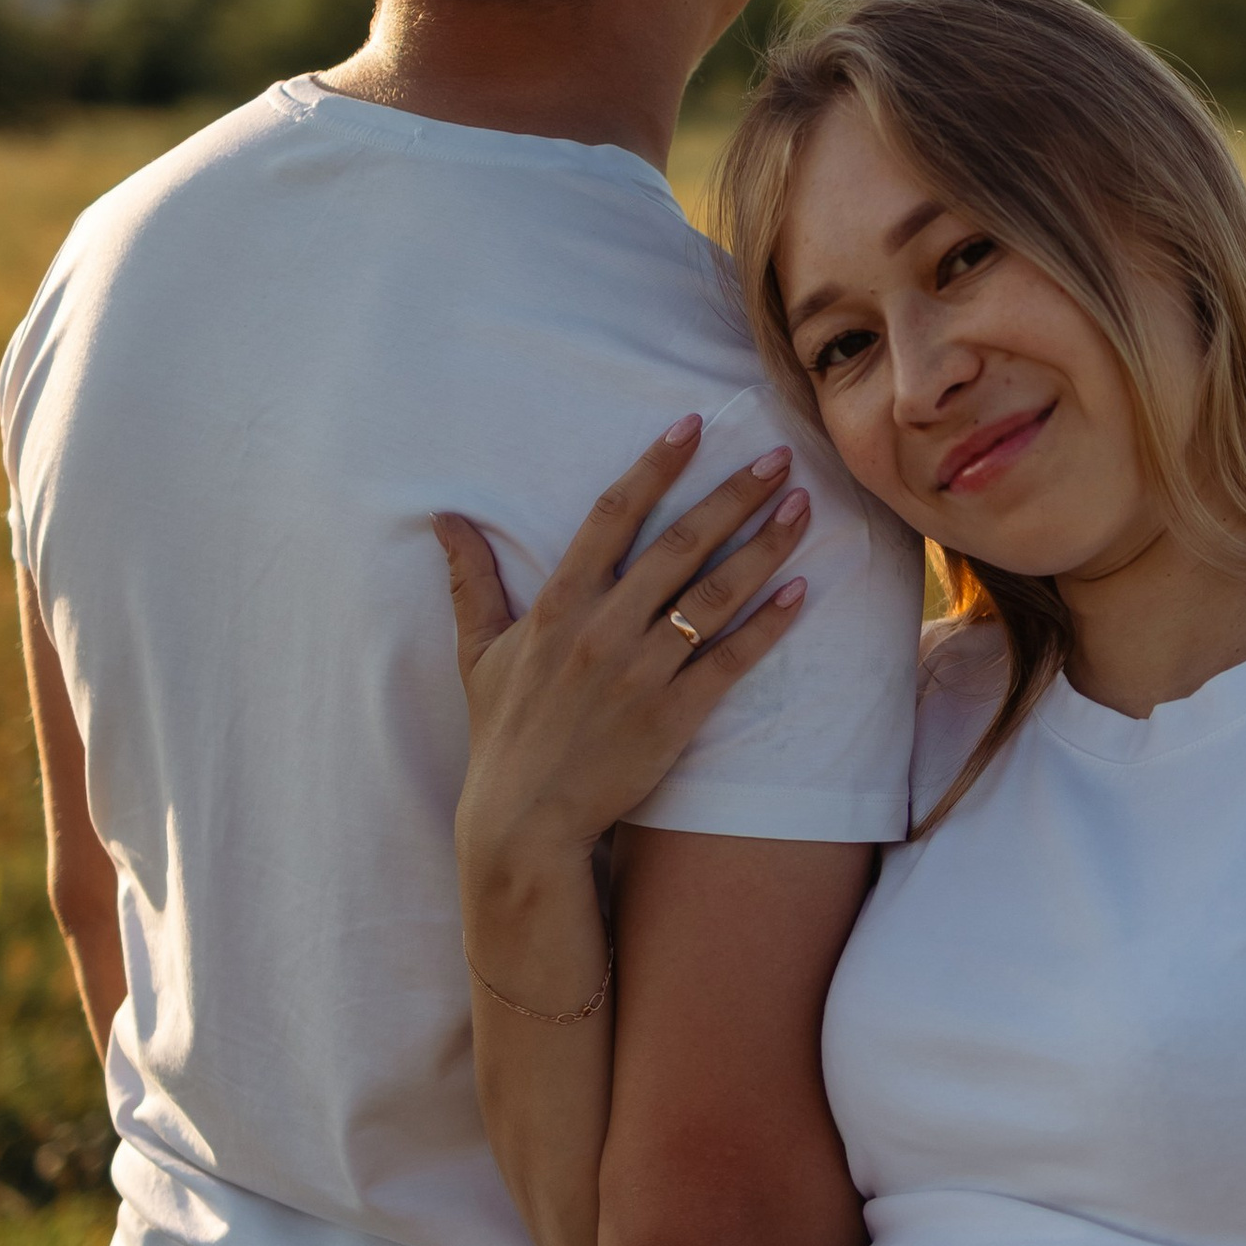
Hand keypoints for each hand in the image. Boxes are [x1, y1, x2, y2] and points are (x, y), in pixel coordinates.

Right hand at [439, 422, 810, 877]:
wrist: (523, 820)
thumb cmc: (504, 732)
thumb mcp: (477, 651)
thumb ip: (470, 580)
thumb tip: (444, 519)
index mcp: (558, 603)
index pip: (613, 514)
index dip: (655, 466)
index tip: (693, 425)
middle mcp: (603, 628)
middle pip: (680, 545)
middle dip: (733, 495)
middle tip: (779, 455)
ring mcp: (641, 672)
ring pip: (714, 595)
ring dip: (764, 547)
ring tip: (801, 506)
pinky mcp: (673, 717)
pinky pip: (730, 661)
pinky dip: (768, 625)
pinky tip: (802, 591)